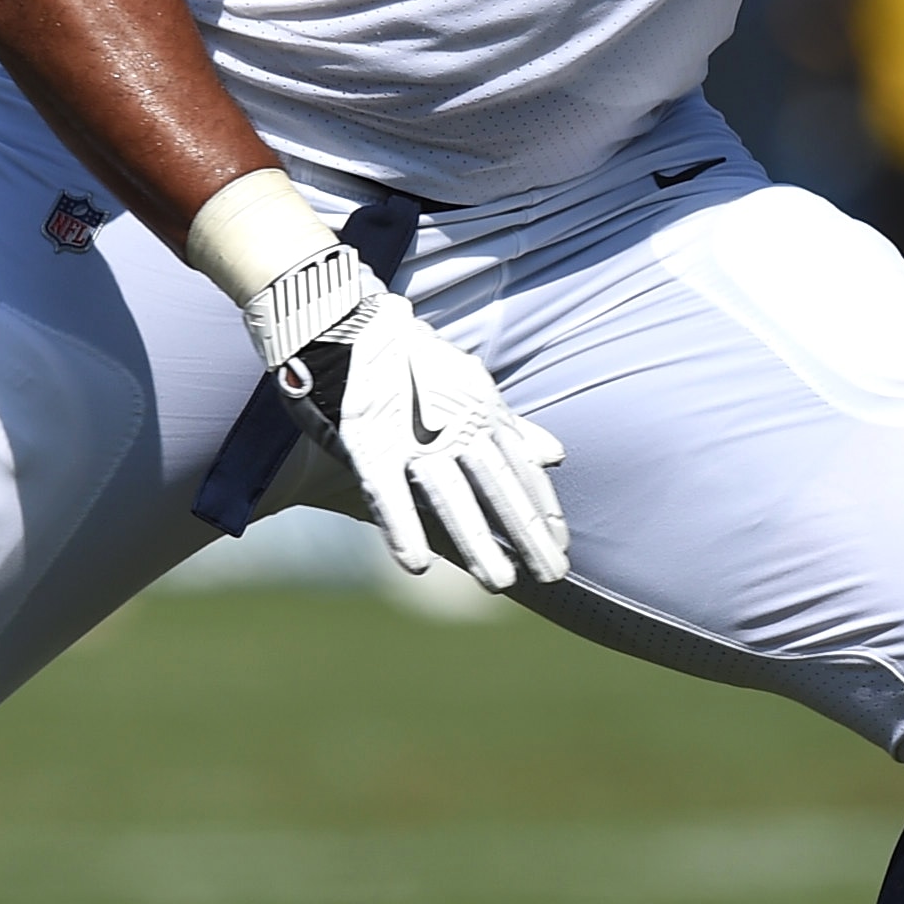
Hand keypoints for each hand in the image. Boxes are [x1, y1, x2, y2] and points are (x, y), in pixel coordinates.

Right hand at [241, 244, 571, 590]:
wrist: (342, 321)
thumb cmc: (407, 365)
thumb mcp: (469, 391)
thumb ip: (510, 428)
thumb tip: (557, 455)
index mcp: (480, 411)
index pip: (520, 469)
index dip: (542, 510)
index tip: (561, 548)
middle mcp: (454, 423)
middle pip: (497, 486)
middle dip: (527, 533)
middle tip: (554, 575)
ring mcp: (412, 434)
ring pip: (451, 495)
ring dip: (475, 540)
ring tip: (498, 582)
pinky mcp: (367, 443)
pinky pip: (386, 492)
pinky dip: (401, 527)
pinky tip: (416, 564)